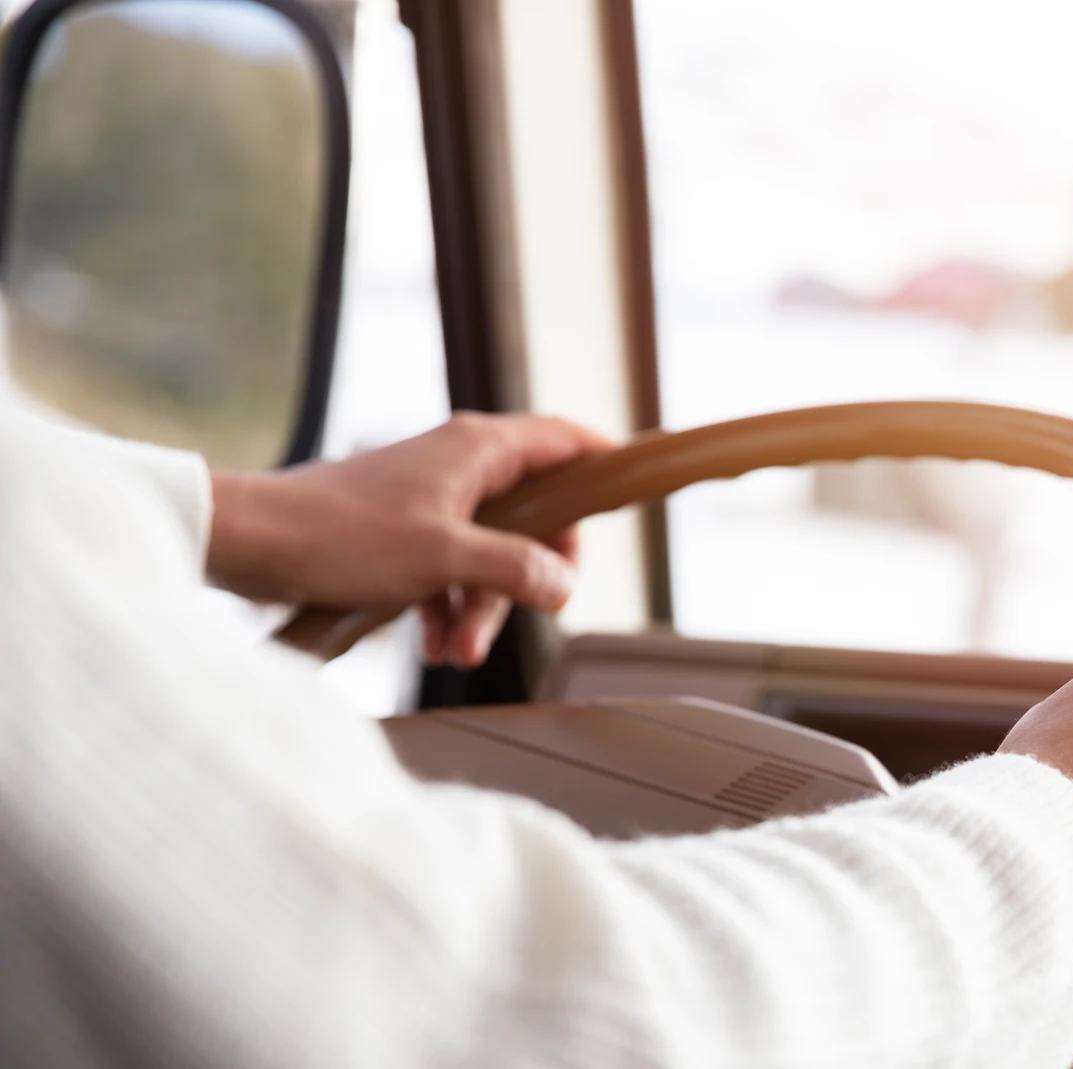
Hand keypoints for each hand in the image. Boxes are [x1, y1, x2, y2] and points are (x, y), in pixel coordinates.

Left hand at [208, 412, 613, 667]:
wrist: (249, 545)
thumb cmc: (338, 535)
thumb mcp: (443, 558)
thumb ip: (514, 569)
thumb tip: (564, 584)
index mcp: (478, 450)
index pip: (565, 441)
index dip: (602, 463)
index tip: (627, 494)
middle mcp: (458, 465)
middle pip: (533, 515)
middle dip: (529, 575)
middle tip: (528, 614)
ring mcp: (428, 498)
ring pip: (488, 550)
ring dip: (482, 605)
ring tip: (456, 651)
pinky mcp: (398, 531)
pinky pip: (447, 568)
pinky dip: (445, 606)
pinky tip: (429, 646)